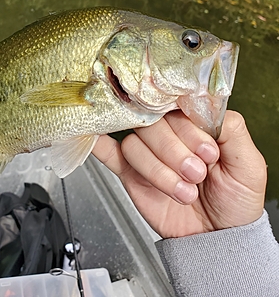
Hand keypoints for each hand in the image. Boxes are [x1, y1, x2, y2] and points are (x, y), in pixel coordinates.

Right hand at [92, 110, 266, 238]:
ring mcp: (148, 153)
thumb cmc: (235, 200)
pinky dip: (100, 145)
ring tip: (182, 191)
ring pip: (135, 144)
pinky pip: (109, 154)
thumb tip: (208, 105)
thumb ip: (232, 130)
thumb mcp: (248, 164)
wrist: (217, 238)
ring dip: (159, 171)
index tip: (207, 151)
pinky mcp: (131, 173)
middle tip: (196, 174)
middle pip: (153, 124)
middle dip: (175, 153)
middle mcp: (169, 134)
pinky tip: (95, 139)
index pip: (178, 108)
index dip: (189, 129)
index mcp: (194, 125)